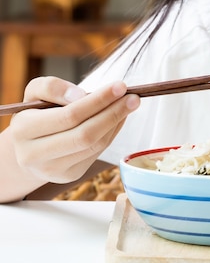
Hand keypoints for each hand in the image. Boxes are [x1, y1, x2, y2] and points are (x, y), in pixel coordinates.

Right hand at [7, 76, 139, 184]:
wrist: (27, 145)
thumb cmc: (35, 113)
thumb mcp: (35, 93)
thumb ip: (53, 87)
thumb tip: (81, 96)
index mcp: (23, 130)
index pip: (69, 116)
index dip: (98, 101)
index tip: (120, 87)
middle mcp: (34, 155)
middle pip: (85, 135)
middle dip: (113, 113)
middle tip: (133, 98)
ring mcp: (52, 169)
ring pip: (95, 146)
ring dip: (116, 123)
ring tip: (129, 105)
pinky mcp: (69, 176)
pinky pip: (97, 152)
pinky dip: (112, 133)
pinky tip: (119, 118)